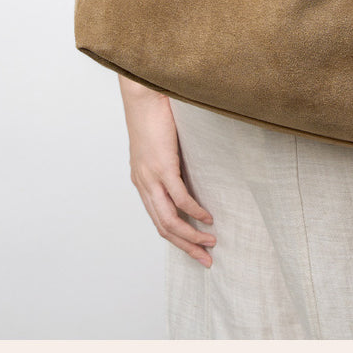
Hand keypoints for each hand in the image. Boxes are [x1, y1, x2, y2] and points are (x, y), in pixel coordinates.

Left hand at [119, 77, 216, 266]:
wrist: (145, 93)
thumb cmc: (155, 113)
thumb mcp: (160, 144)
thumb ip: (170, 161)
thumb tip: (190, 171)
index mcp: (142, 181)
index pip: (158, 220)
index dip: (177, 238)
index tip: (195, 248)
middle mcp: (143, 184)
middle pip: (164, 227)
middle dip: (186, 247)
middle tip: (206, 260)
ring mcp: (151, 177)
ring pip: (170, 219)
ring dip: (191, 235)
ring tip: (210, 243)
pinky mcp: (163, 166)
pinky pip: (180, 198)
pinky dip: (194, 212)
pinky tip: (207, 218)